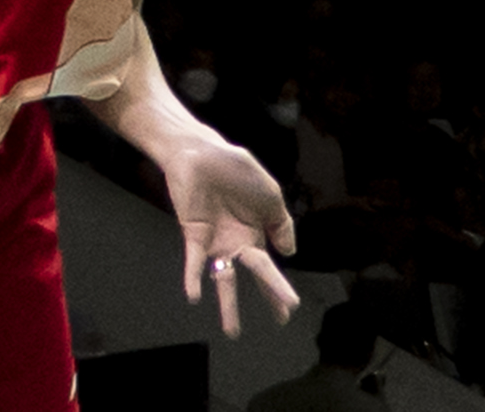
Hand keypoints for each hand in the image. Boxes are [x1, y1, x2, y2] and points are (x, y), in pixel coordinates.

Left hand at [161, 135, 301, 338]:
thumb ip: (280, 223)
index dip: (279, 287)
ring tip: (233, 330)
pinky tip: (195, 295)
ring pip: (224, 279)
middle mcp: (236, 243)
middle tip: (280, 321)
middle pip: (254, 275)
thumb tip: (290, 253)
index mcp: (255, 233)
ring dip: (228, 304)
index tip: (290, 309)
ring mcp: (215, 242)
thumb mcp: (269, 194)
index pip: (270, 265)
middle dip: (268, 296)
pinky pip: (194, 263)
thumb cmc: (236, 170)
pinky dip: (194, 278)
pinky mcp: (195, 236)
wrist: (202, 154)